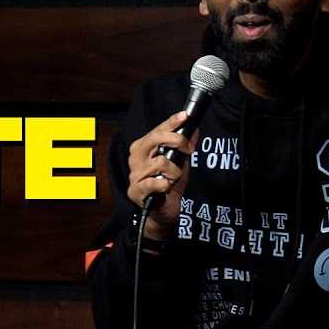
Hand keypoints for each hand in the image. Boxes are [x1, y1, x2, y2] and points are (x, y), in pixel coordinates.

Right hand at [127, 111, 196, 240]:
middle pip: (155, 138)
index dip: (171, 122)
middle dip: (176, 140)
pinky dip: (166, 185)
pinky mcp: (136, 191)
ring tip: (173, 179)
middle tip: (187, 150)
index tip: (184, 116)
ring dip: (174, 172)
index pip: (157, 130)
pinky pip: (157, 182)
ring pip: (161, 162)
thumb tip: (194, 129)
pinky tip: (166, 188)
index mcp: (143, 148)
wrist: (164, 212)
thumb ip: (185, 146)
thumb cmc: (169, 184)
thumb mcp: (181, 162)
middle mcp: (136, 158)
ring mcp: (134, 174)